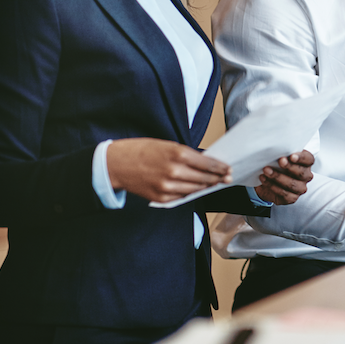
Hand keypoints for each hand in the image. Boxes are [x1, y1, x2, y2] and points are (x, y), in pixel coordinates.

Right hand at [106, 138, 231, 203]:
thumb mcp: (167, 145)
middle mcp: (174, 171)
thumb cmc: (142, 150)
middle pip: (204, 178)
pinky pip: (182, 197)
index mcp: (177, 154)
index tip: (228, 168)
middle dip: (217, 178)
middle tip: (227, 177)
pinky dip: (189, 193)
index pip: (207, 164)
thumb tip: (205, 162)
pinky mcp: (160, 198)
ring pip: (195, 189)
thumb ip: (187, 154)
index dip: (220, 167)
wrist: (116, 164)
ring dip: (206, 186)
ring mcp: (167, 187)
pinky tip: (195, 189)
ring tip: (214, 183)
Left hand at [255, 150, 314, 204]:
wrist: (267, 180)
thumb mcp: (279, 156)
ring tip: (266, 170)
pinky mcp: (291, 198)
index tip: (292, 156)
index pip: (309, 159)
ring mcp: (300, 188)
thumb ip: (282, 153)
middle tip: (280, 161)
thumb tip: (276, 148)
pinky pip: (284, 194)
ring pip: (292, 184)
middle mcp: (306, 176)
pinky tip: (264, 179)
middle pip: (302, 173)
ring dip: (278, 177)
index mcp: (306, 163)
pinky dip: (272, 186)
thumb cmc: (276, 165)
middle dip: (290, 167)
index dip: (301, 158)